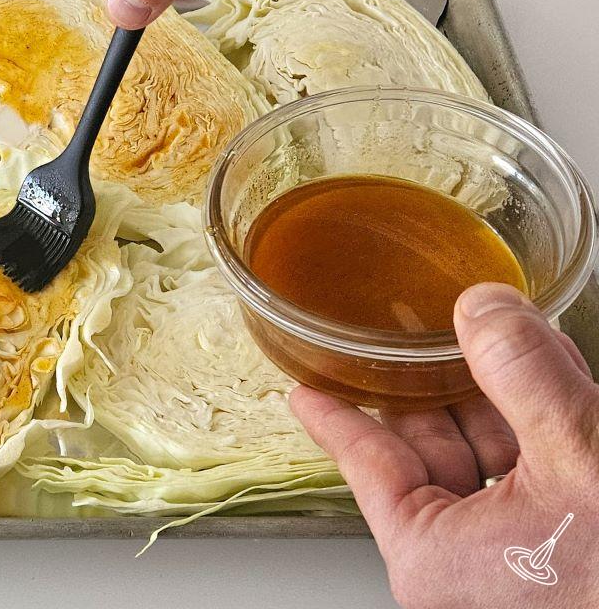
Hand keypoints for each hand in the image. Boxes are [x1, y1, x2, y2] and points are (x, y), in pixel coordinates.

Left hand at [290, 283, 598, 608]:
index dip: (335, 416)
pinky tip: (545, 384)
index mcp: (433, 559)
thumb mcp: (579, 456)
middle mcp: (464, 568)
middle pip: (427, 454)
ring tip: (490, 344)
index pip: (365, 463)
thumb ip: (524, 375)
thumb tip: (484, 306)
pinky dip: (536, 431)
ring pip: (485, 463)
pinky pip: (532, 482)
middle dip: (432, 389)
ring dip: (494, 401)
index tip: (303, 391)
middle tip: (412, 336)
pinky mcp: (562, 555)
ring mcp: (514, 566)